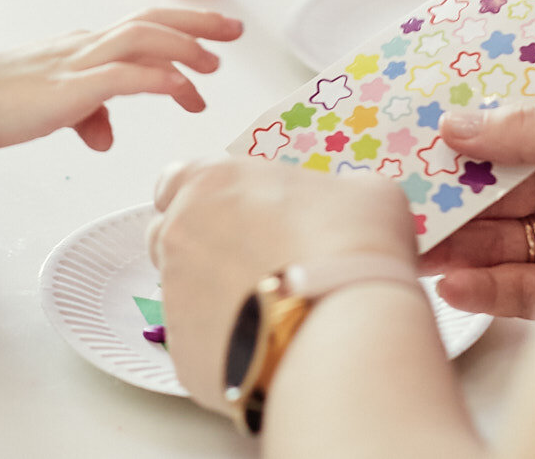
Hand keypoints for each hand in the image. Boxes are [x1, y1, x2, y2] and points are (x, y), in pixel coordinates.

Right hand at [0, 6, 243, 151]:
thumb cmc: (2, 104)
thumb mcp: (56, 109)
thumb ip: (87, 116)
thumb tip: (107, 136)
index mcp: (86, 47)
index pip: (144, 27)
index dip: (184, 27)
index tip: (217, 39)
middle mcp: (86, 46)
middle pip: (152, 20)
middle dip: (197, 22)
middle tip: (235, 31)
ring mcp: (78, 64)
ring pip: (141, 38)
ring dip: (182, 46)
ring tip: (211, 66)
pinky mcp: (68, 90)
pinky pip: (121, 76)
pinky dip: (155, 76)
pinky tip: (181, 86)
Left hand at [148, 158, 417, 413]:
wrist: (345, 336)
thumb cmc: (354, 248)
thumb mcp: (365, 193)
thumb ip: (332, 193)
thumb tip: (341, 210)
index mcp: (213, 182)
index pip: (175, 181)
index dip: (203, 199)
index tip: (232, 213)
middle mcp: (180, 234)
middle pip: (169, 236)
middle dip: (201, 246)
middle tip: (254, 264)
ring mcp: (175, 296)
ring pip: (181, 292)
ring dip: (213, 297)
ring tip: (268, 312)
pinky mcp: (183, 353)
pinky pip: (198, 343)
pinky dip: (225, 343)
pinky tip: (267, 346)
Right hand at [416, 105, 534, 317]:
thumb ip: (525, 129)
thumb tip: (454, 125)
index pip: (500, 158)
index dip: (457, 160)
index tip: (412, 161)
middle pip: (489, 207)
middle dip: (445, 210)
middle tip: (401, 212)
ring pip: (494, 251)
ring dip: (453, 252)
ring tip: (416, 252)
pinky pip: (518, 294)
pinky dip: (483, 292)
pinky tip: (452, 285)